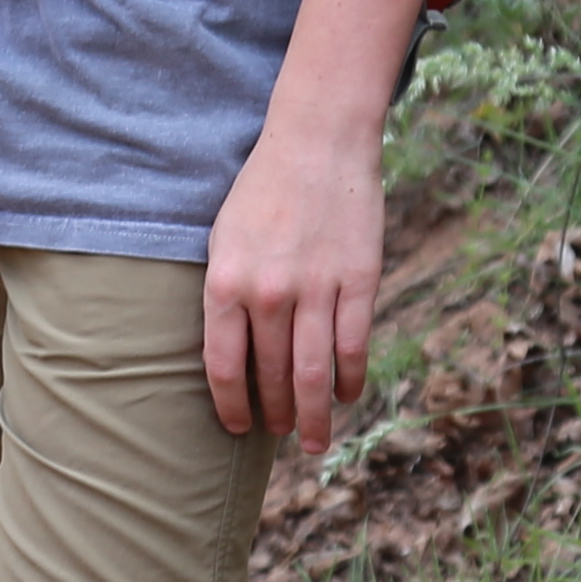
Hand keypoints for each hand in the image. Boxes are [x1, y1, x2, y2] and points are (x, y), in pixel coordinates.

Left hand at [201, 127, 384, 451]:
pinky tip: (345, 395)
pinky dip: (349, 379)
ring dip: (313, 414)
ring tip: (314, 439)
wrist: (316, 142)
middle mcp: (268, 292)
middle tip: (279, 434)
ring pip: (312, 372)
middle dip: (274, 414)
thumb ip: (225, 297)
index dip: (231, 406)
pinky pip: (352, 346)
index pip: (223, 367)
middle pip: (271, 376)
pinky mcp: (358, 281)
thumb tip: (232, 357)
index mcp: (225, 282)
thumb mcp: (223, 240)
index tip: (238, 427)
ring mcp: (316, 288)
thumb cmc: (261, 193)